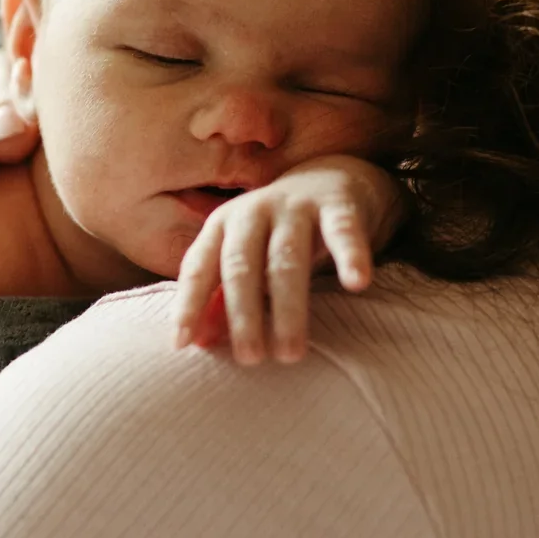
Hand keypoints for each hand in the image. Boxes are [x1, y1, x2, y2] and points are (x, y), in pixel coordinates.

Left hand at [172, 156, 406, 365]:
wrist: (332, 178)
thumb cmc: (278, 233)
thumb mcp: (245, 261)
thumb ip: (220, 299)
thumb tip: (196, 343)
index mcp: (222, 225)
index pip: (199, 267)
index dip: (188, 304)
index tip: (181, 345)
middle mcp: (253, 212)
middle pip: (242, 266)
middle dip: (242, 314)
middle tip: (250, 359)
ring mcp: (295, 205)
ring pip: (287, 259)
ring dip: (288, 307)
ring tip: (291, 353)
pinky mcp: (339, 204)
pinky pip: (343, 231)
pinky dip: (351, 255)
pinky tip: (357, 283)